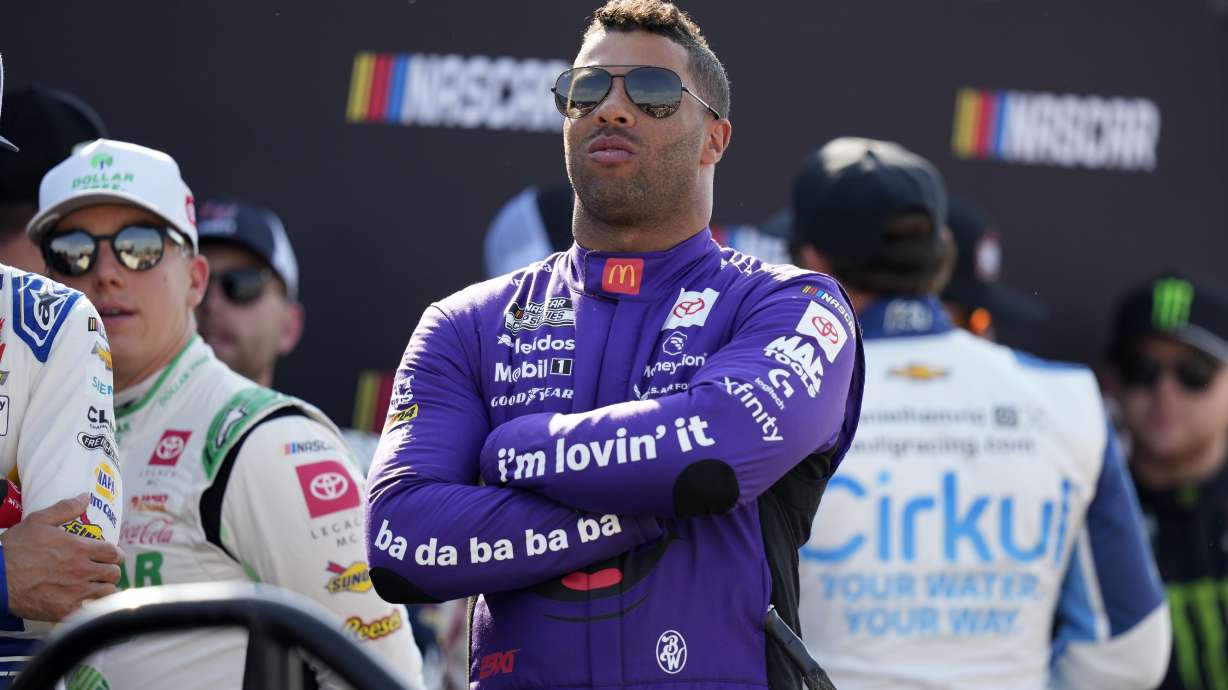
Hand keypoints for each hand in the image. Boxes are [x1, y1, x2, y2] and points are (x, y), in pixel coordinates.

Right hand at [1, 494, 124, 621]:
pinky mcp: (65, 610)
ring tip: (96, 586)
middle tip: (103, 571)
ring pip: (107, 592)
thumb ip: (65, 508)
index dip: (116, 554)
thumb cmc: (15, 549)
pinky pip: (92, 608)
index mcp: (79, 548)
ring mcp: (75, 592)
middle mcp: (82, 570)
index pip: (114, 553)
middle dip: (111, 570)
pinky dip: (92, 605)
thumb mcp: (38, 521)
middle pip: (114, 573)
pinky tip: (85, 601)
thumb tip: (85, 497)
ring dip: (104, 588)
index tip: (112, 556)